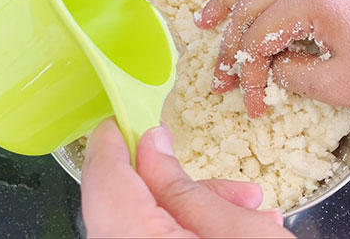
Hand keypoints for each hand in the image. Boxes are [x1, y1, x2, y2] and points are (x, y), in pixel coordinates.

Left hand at [80, 118, 293, 237]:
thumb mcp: (234, 232)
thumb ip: (180, 184)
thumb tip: (152, 143)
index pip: (102, 178)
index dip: (109, 142)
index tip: (120, 121)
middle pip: (126, 202)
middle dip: (171, 181)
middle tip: (214, 176)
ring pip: (144, 222)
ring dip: (190, 208)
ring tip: (247, 208)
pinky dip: (186, 229)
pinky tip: (232, 228)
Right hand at [196, 0, 349, 117]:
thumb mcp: (340, 83)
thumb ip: (291, 75)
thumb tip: (267, 69)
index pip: (258, 42)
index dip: (248, 77)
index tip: (251, 103)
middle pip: (250, 12)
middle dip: (230, 50)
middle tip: (219, 78)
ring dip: (228, 1)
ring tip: (205, 20)